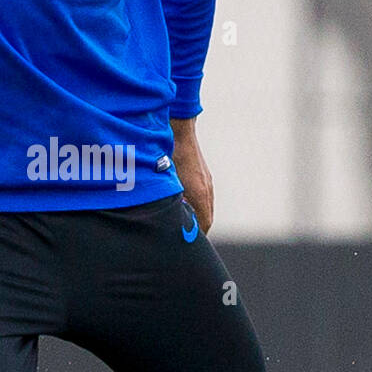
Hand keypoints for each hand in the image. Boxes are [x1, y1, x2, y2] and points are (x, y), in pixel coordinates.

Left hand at [170, 117, 213, 232]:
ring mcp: (206, 180)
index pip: (205, 223)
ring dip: (196, 214)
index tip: (189, 241)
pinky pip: (203, 194)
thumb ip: (167, 201)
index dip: (198, 235)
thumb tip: (165, 217)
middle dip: (197, 227)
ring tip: (182, 220)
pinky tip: (182, 201)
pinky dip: (195, 203)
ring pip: (205, 205)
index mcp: (199, 194)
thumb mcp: (165, 183)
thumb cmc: (168, 156)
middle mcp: (206, 188)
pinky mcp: (203, 174)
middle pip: (206, 216)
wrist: (179, 131)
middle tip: (184, 234)